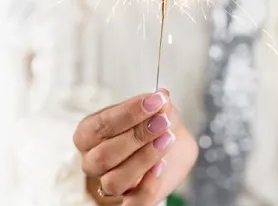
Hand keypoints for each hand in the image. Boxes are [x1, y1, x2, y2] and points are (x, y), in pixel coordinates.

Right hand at [73, 90, 197, 205]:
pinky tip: (163, 165)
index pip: (100, 125)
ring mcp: (108, 184)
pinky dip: (148, 185)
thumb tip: (162, 98)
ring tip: (167, 139)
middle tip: (162, 120)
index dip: (129, 112)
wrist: (172, 144)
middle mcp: (93, 161)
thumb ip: (158, 104)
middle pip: (104, 155)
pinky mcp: (129, 200)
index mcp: (89, 134)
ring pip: (114, 181)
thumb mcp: (156, 109)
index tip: (155, 100)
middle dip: (137, 135)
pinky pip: (133, 203)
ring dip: (144, 158)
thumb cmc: (152, 124)